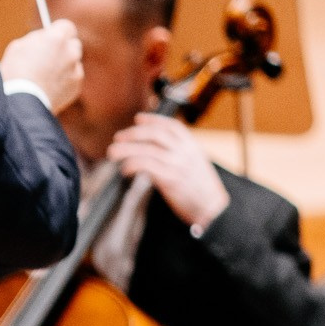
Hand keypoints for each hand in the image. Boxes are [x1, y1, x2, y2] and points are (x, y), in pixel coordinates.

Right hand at [0, 20, 83, 113]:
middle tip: (47, 56)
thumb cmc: (14, 73)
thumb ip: (36, 39)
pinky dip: (64, 81)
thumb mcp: (18, 47)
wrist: (21, 103)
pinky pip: (72, 78)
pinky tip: (48, 87)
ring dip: (63, 65)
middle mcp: (71, 51)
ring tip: (45, 76)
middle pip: (73, 43)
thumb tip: (44, 38)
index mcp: (56, 37)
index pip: (66, 26)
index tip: (50, 37)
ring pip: (73, 62)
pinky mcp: (76, 85)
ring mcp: (76, 69)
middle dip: (62, 48)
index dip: (57, 32)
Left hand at [109, 113, 228, 229]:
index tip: (138, 118)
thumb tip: (153, 144)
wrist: (212, 207)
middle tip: (118, 137)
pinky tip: (124, 169)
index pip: (172, 126)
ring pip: (148, 150)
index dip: (154, 120)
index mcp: (192, 146)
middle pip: (156, 134)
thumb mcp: (194, 162)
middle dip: (134, 133)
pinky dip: (132, 164)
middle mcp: (185, 152)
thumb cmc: (199, 186)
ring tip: (112, 152)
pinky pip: (147, 166)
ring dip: (126, 149)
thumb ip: (179, 152)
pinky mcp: (170, 179)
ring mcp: (178, 165)